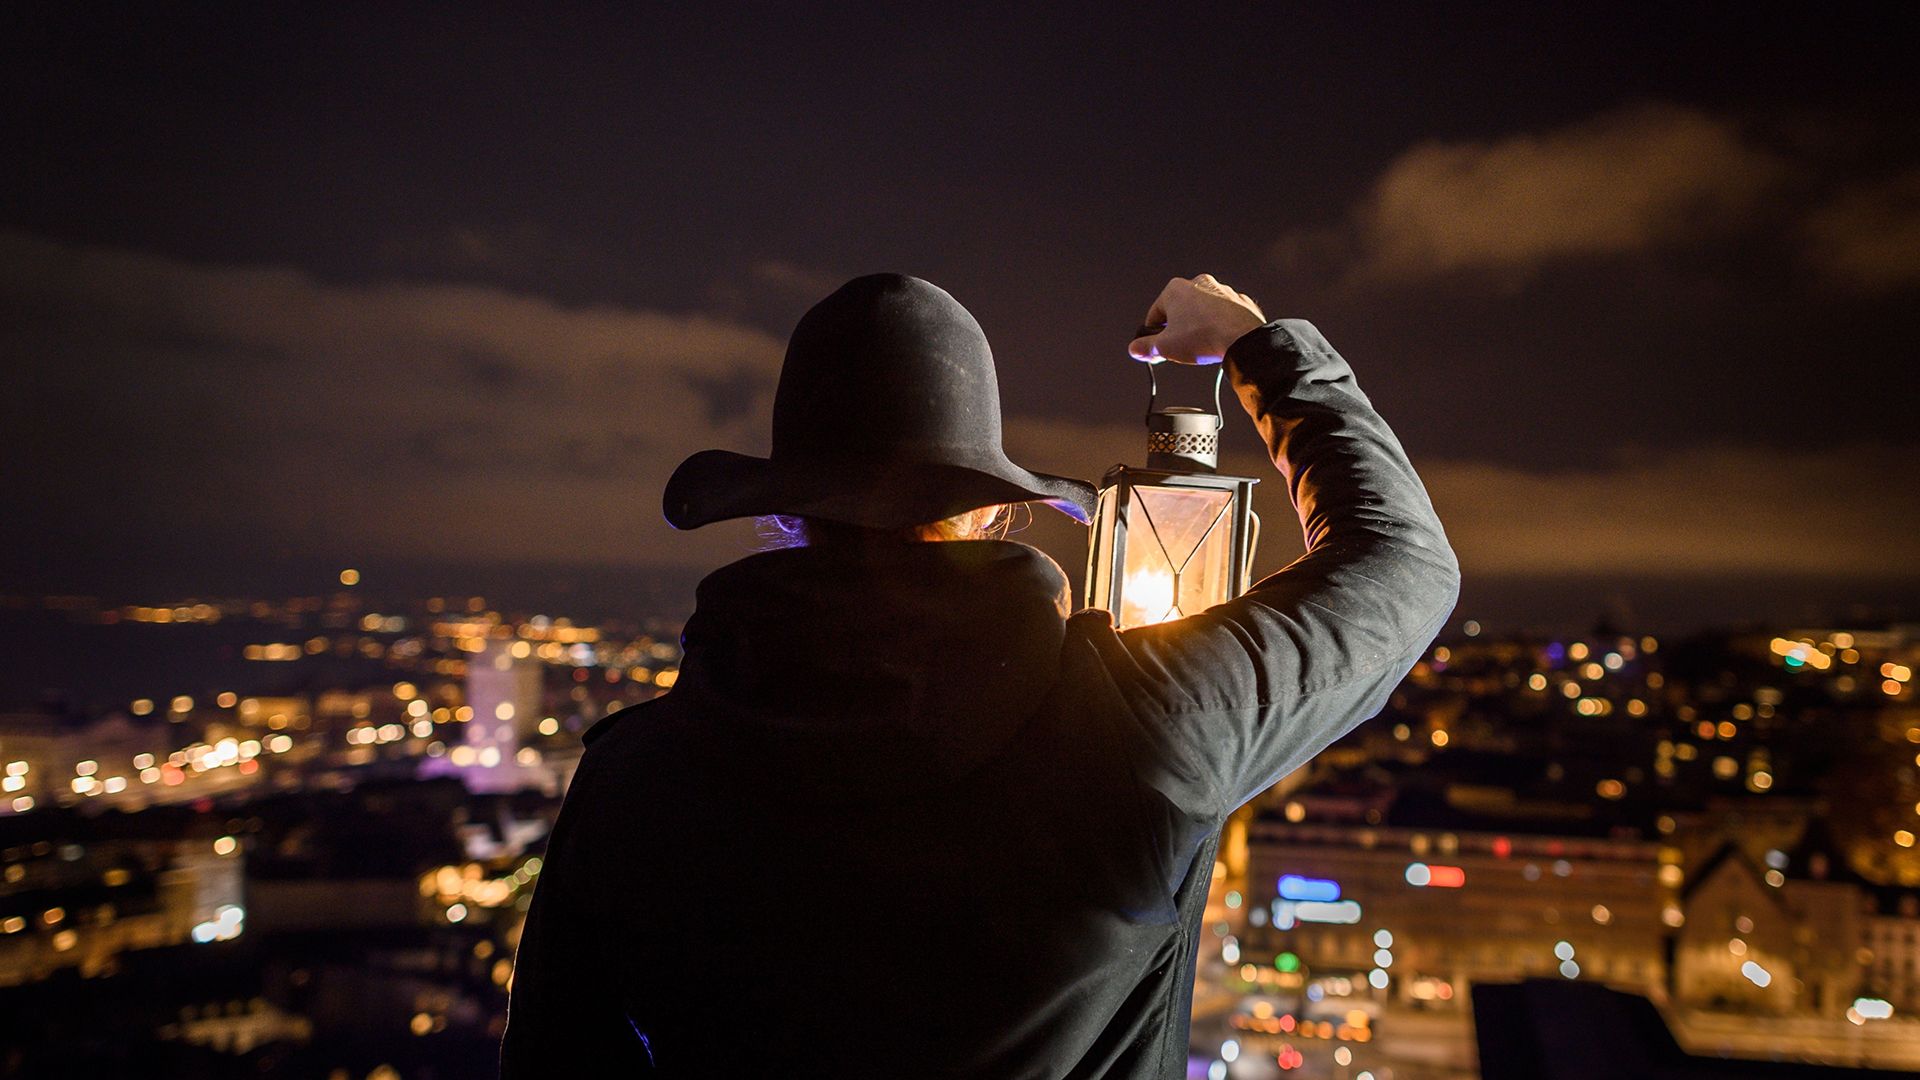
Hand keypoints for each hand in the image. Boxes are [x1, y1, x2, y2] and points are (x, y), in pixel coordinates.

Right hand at [1127, 274, 1266, 364]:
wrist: (1241, 338)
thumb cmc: (1203, 336)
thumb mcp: (1165, 347)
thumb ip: (1146, 347)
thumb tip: (1135, 348)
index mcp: (1175, 289)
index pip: (1155, 314)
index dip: (1153, 334)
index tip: (1155, 347)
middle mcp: (1198, 284)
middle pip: (1179, 310)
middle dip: (1177, 329)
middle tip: (1178, 348)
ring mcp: (1221, 291)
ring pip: (1203, 311)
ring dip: (1199, 326)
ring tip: (1200, 346)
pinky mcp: (1239, 302)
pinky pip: (1223, 315)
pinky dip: (1219, 325)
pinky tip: (1218, 340)